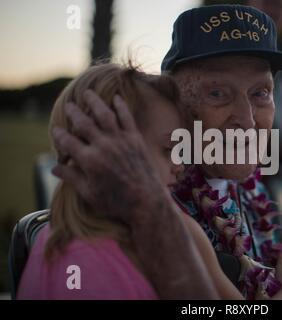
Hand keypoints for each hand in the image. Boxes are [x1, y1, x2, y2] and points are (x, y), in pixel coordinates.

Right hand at [51, 90, 165, 224]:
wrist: (147, 201)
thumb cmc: (116, 201)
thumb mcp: (89, 193)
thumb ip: (72, 178)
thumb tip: (54, 168)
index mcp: (89, 161)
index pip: (68, 142)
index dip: (59, 135)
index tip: (56, 130)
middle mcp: (103, 146)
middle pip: (83, 123)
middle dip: (74, 113)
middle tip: (69, 106)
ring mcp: (120, 140)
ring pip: (104, 115)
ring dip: (95, 102)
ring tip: (88, 93)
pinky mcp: (135, 139)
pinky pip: (127, 118)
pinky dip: (121, 106)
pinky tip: (116, 98)